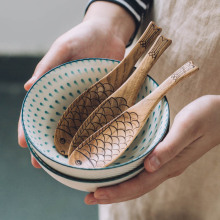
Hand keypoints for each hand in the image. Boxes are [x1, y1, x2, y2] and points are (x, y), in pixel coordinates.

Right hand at [18, 2, 134, 166]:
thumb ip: (48, 66)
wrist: (110, 33)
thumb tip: (27, 88)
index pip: (37, 109)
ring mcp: (86, 99)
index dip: (28, 126)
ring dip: (70, 143)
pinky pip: (96, 118)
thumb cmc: (83, 36)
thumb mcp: (64, 47)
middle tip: (43, 163)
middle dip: (47, 142)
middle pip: (54, 122)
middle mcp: (69, 96)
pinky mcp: (102, 99)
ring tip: (67, 162)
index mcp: (54, 85)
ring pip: (75, 125)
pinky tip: (93, 145)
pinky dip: (93, 132)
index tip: (24, 144)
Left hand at [85, 95, 219, 203]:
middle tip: (89, 197)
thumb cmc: (207, 117)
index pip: (139, 184)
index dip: (117, 191)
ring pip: (138, 182)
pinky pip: (143, 172)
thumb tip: (149, 166)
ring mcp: (166, 163)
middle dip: (112, 194)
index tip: (96, 194)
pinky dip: (127, 176)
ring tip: (98, 190)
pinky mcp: (166, 155)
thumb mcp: (188, 128)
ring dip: (118, 187)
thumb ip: (170, 147)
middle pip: (136, 188)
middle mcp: (166, 168)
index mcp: (170, 164)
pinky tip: (118, 174)